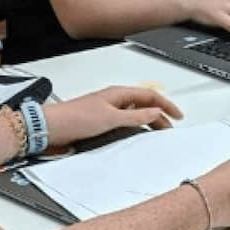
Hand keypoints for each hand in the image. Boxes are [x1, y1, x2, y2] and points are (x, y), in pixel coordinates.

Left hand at [43, 86, 180, 145]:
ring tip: (157, 132)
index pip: (150, 95)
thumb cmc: (75, 118)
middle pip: (144, 104)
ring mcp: (107, 111)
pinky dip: (135, 128)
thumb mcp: (111, 117)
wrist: (52, 127)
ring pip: (135, 114)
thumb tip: (155, 112)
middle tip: (169, 128)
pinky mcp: (100, 122)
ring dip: (147, 122)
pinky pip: (124, 123)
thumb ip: (135, 116)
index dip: (166, 105)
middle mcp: (114, 100)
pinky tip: (136, 136)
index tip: (177, 116)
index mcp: (118, 93)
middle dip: (159, 115)